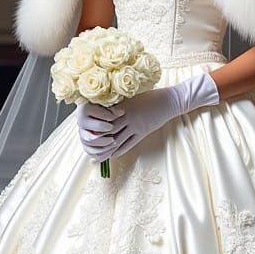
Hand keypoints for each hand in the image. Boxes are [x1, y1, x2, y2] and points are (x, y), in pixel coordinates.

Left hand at [76, 66, 219, 160]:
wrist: (167, 101)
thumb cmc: (151, 97)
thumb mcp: (132, 98)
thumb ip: (120, 104)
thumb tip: (110, 110)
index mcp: (121, 106)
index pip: (104, 118)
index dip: (95, 126)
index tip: (86, 132)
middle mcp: (125, 115)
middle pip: (107, 130)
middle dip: (98, 141)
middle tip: (89, 149)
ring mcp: (134, 125)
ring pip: (117, 139)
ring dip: (107, 148)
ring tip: (99, 156)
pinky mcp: (142, 132)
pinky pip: (129, 143)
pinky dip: (120, 149)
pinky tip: (114, 154)